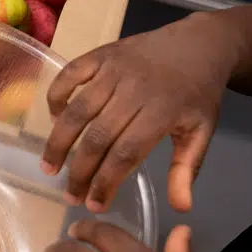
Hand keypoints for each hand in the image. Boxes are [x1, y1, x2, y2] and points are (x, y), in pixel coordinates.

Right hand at [41, 13, 240, 210]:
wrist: (199, 44)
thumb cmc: (198, 93)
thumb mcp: (202, 131)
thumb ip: (187, 169)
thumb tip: (180, 208)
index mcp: (162, 113)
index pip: (125, 154)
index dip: (105, 182)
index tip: (94, 205)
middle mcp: (134, 90)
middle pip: (97, 137)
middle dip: (79, 171)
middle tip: (69, 195)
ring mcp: (114, 70)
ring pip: (77, 110)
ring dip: (58, 142)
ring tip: (49, 167)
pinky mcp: (101, 54)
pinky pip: (69, 75)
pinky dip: (56, 97)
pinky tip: (54, 120)